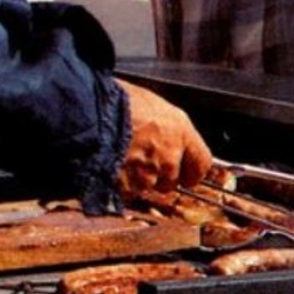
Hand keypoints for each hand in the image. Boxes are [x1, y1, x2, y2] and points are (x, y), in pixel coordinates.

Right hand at [116, 80, 212, 198]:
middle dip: (159, 176)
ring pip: (149, 188)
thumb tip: (161, 128)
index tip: (185, 172)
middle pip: (172, 180)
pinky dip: (120, 187)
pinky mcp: (128, 187)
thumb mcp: (150, 102)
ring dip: (138, 182)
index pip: (202, 163)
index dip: (191, 170)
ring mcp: (149, 174)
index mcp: (179, 130)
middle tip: (141, 161)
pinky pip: (128, 193)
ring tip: (122, 161)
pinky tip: (111, 169)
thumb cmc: (116, 99)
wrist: (91, 110)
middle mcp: (169, 155)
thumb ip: (163, 122)